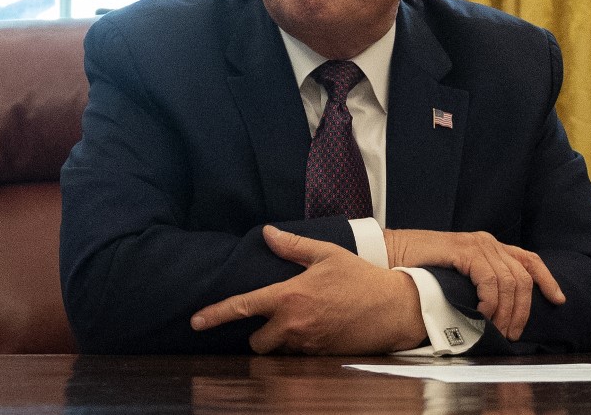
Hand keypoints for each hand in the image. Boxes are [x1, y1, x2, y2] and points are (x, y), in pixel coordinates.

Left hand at [191, 226, 425, 353]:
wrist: (394, 308)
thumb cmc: (360, 277)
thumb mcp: (326, 254)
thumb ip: (292, 246)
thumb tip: (267, 232)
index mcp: (290, 297)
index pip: (244, 307)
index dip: (216, 314)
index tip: (196, 321)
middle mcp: (294, 325)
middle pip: (257, 342)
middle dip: (259, 334)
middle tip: (273, 317)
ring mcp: (308, 344)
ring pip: (278, 351)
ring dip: (280, 340)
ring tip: (299, 321)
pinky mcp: (322, 356)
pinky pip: (299, 356)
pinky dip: (299, 346)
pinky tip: (315, 329)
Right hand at [383, 228, 565, 340]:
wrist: (390, 254)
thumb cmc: (419, 269)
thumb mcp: (457, 275)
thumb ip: (478, 283)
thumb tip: (500, 310)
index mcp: (488, 246)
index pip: (529, 260)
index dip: (547, 280)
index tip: (558, 300)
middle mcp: (487, 242)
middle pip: (524, 277)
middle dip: (523, 310)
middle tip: (511, 334)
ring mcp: (476, 244)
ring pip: (511, 281)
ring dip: (506, 311)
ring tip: (495, 328)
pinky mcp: (464, 250)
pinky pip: (491, 279)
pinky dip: (491, 300)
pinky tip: (481, 313)